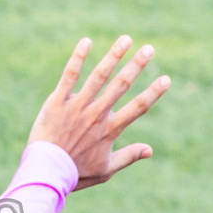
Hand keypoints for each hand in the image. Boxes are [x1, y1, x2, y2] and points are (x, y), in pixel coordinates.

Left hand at [28, 36, 169, 189]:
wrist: (46, 171)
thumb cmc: (76, 173)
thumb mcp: (106, 170)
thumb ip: (128, 157)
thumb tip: (150, 150)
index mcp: (110, 129)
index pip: (137, 107)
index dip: (153, 93)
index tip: (166, 79)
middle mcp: (97, 114)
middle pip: (121, 85)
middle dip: (136, 66)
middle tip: (149, 49)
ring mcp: (78, 106)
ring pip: (99, 76)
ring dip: (114, 56)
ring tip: (126, 40)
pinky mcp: (58, 101)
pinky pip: (69, 76)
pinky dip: (78, 58)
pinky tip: (86, 42)